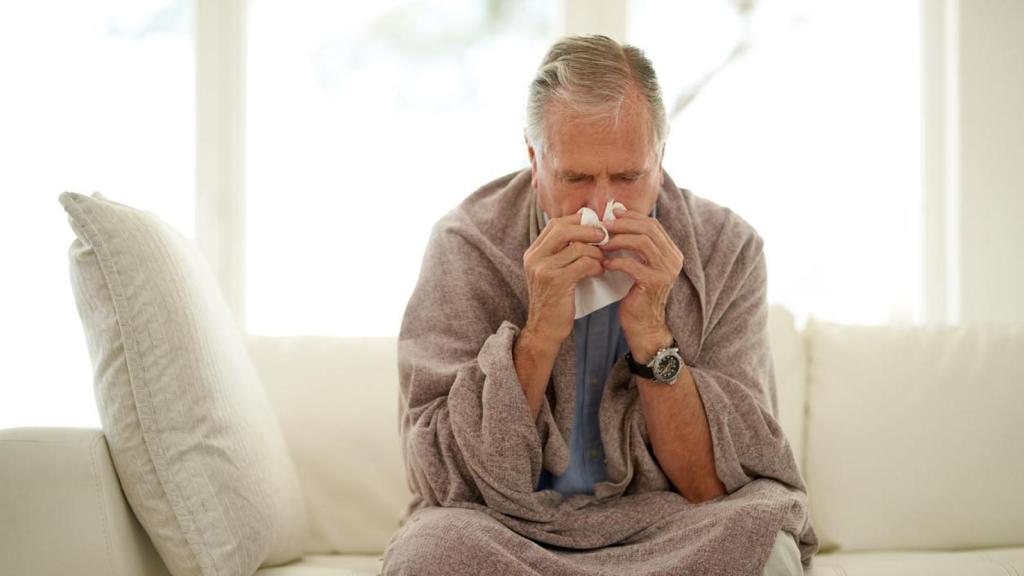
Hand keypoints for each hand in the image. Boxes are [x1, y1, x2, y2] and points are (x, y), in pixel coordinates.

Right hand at [521, 213, 606, 346]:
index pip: (555, 224)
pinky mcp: (556, 281)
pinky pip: (583, 264)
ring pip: (577, 247)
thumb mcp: (551, 273)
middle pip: (563, 228)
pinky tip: (599, 272)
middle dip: (588, 230)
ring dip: (595, 252)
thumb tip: (587, 230)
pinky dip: (596, 265)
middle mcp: (534, 257)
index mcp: (533, 252)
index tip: (595, 225)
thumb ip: (561, 253)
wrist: (544, 330)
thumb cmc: (554, 301)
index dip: (577, 221)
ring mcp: (543, 269)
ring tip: (602, 260)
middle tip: (605, 236)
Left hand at [602, 208, 683, 361]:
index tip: (611, 214)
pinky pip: (632, 264)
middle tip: (602, 226)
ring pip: (642, 242)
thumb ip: (633, 245)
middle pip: (647, 229)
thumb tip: (616, 215)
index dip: (631, 216)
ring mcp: (666, 271)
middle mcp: (673, 259)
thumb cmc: (636, 294)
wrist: (644, 326)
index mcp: (671, 252)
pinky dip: (616, 262)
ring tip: (602, 244)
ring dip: (618, 240)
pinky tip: (604, 264)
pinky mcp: (654, 283)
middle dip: (622, 225)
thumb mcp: (638, 265)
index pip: (652, 224)